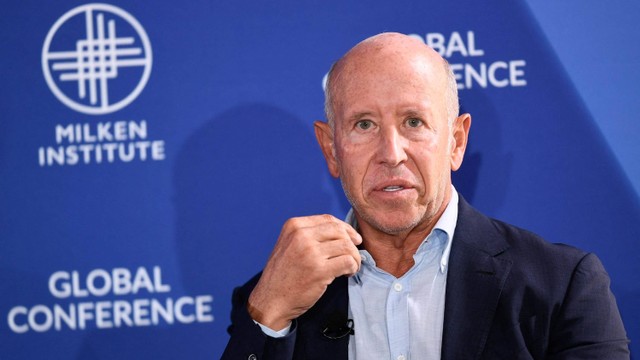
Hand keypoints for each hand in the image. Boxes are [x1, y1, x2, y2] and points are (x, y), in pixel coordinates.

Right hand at [247, 215, 361, 330]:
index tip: (352, 238)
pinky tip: (347, 274)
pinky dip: (353, 267)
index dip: (345, 228)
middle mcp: (301, 236)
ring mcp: (311, 253)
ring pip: (347, 246)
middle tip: (354, 255)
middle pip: (339, 231)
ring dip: (354, 257)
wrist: (271, 301)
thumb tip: (342, 232)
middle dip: (352, 242)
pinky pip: (348, 261)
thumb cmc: (283, 275)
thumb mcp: (289, 245)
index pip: (328, 219)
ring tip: (351, 267)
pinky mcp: (320, 270)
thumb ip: (309, 235)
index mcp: (294, 226)